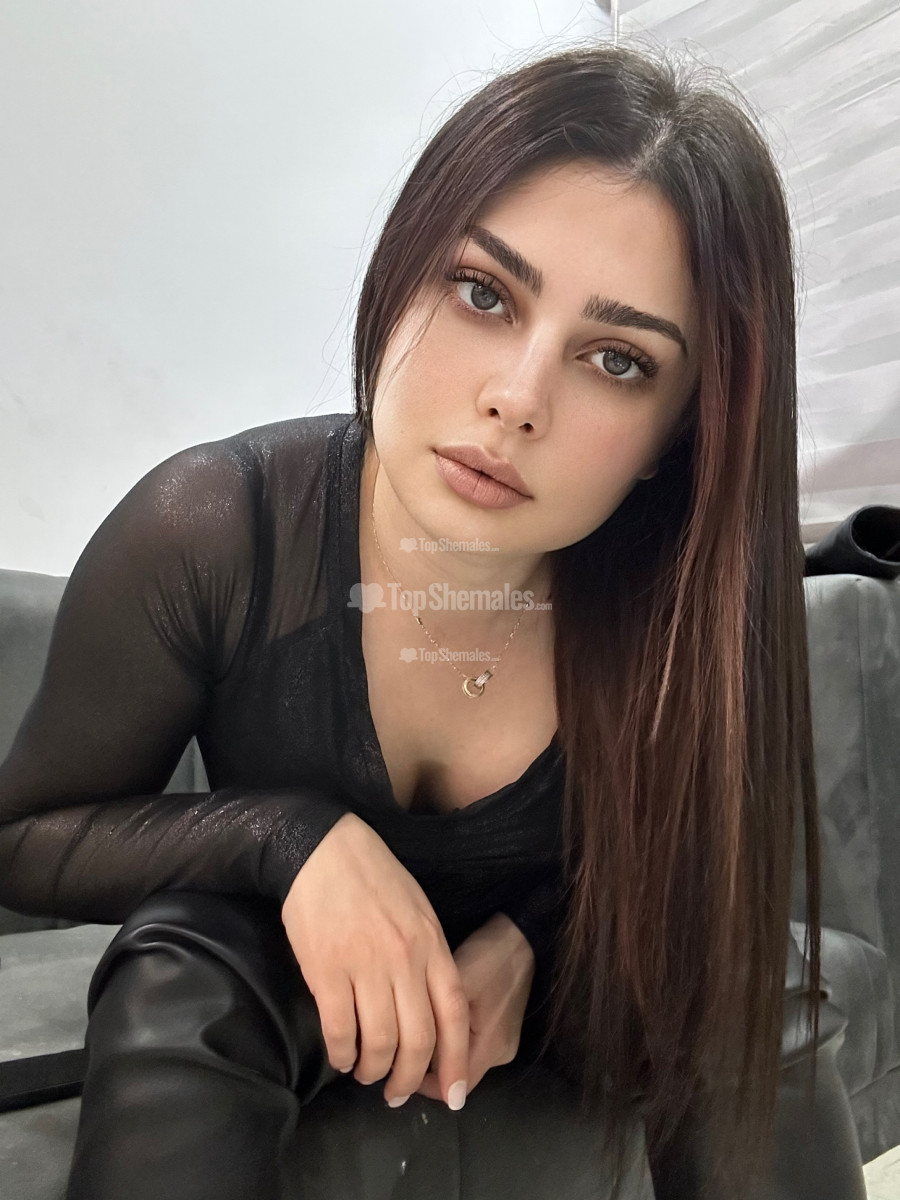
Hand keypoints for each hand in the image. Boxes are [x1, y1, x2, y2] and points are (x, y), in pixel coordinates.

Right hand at [280, 812, 470, 1109]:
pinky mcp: (327, 969)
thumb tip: (433, 1009)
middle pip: (419, 1039)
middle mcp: (405, 960)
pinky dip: (342, 1054)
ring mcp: (366, 965)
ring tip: (366, 1075)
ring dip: (374, 1071)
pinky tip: (341, 1058)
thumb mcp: (419, 912)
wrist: (325, 849)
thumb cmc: (375, 879)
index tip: (453, 1095)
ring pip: (380, 1042)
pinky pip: (339, 1029)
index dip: (456, 1062)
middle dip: (410, 1078)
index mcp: (432, 945)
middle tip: (397, 1094)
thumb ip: (429, 958)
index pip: (454, 1016)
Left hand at [412, 912, 535, 1102]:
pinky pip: (470, 1044)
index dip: (418, 1081)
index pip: (450, 1087)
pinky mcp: (503, 1027)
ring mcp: (504, 1041)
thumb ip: (435, 1019)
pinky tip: (433, 1018)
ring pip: (461, 1060)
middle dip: (424, 1067)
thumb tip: (399, 1045)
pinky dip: (449, 1038)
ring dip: (436, 1052)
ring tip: (409, 1031)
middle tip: (394, 1047)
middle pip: (455, 1076)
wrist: (523, 933)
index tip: (391, 1064)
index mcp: (491, 1048)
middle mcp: (500, 1054)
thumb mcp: (457, 984)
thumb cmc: (489, 956)